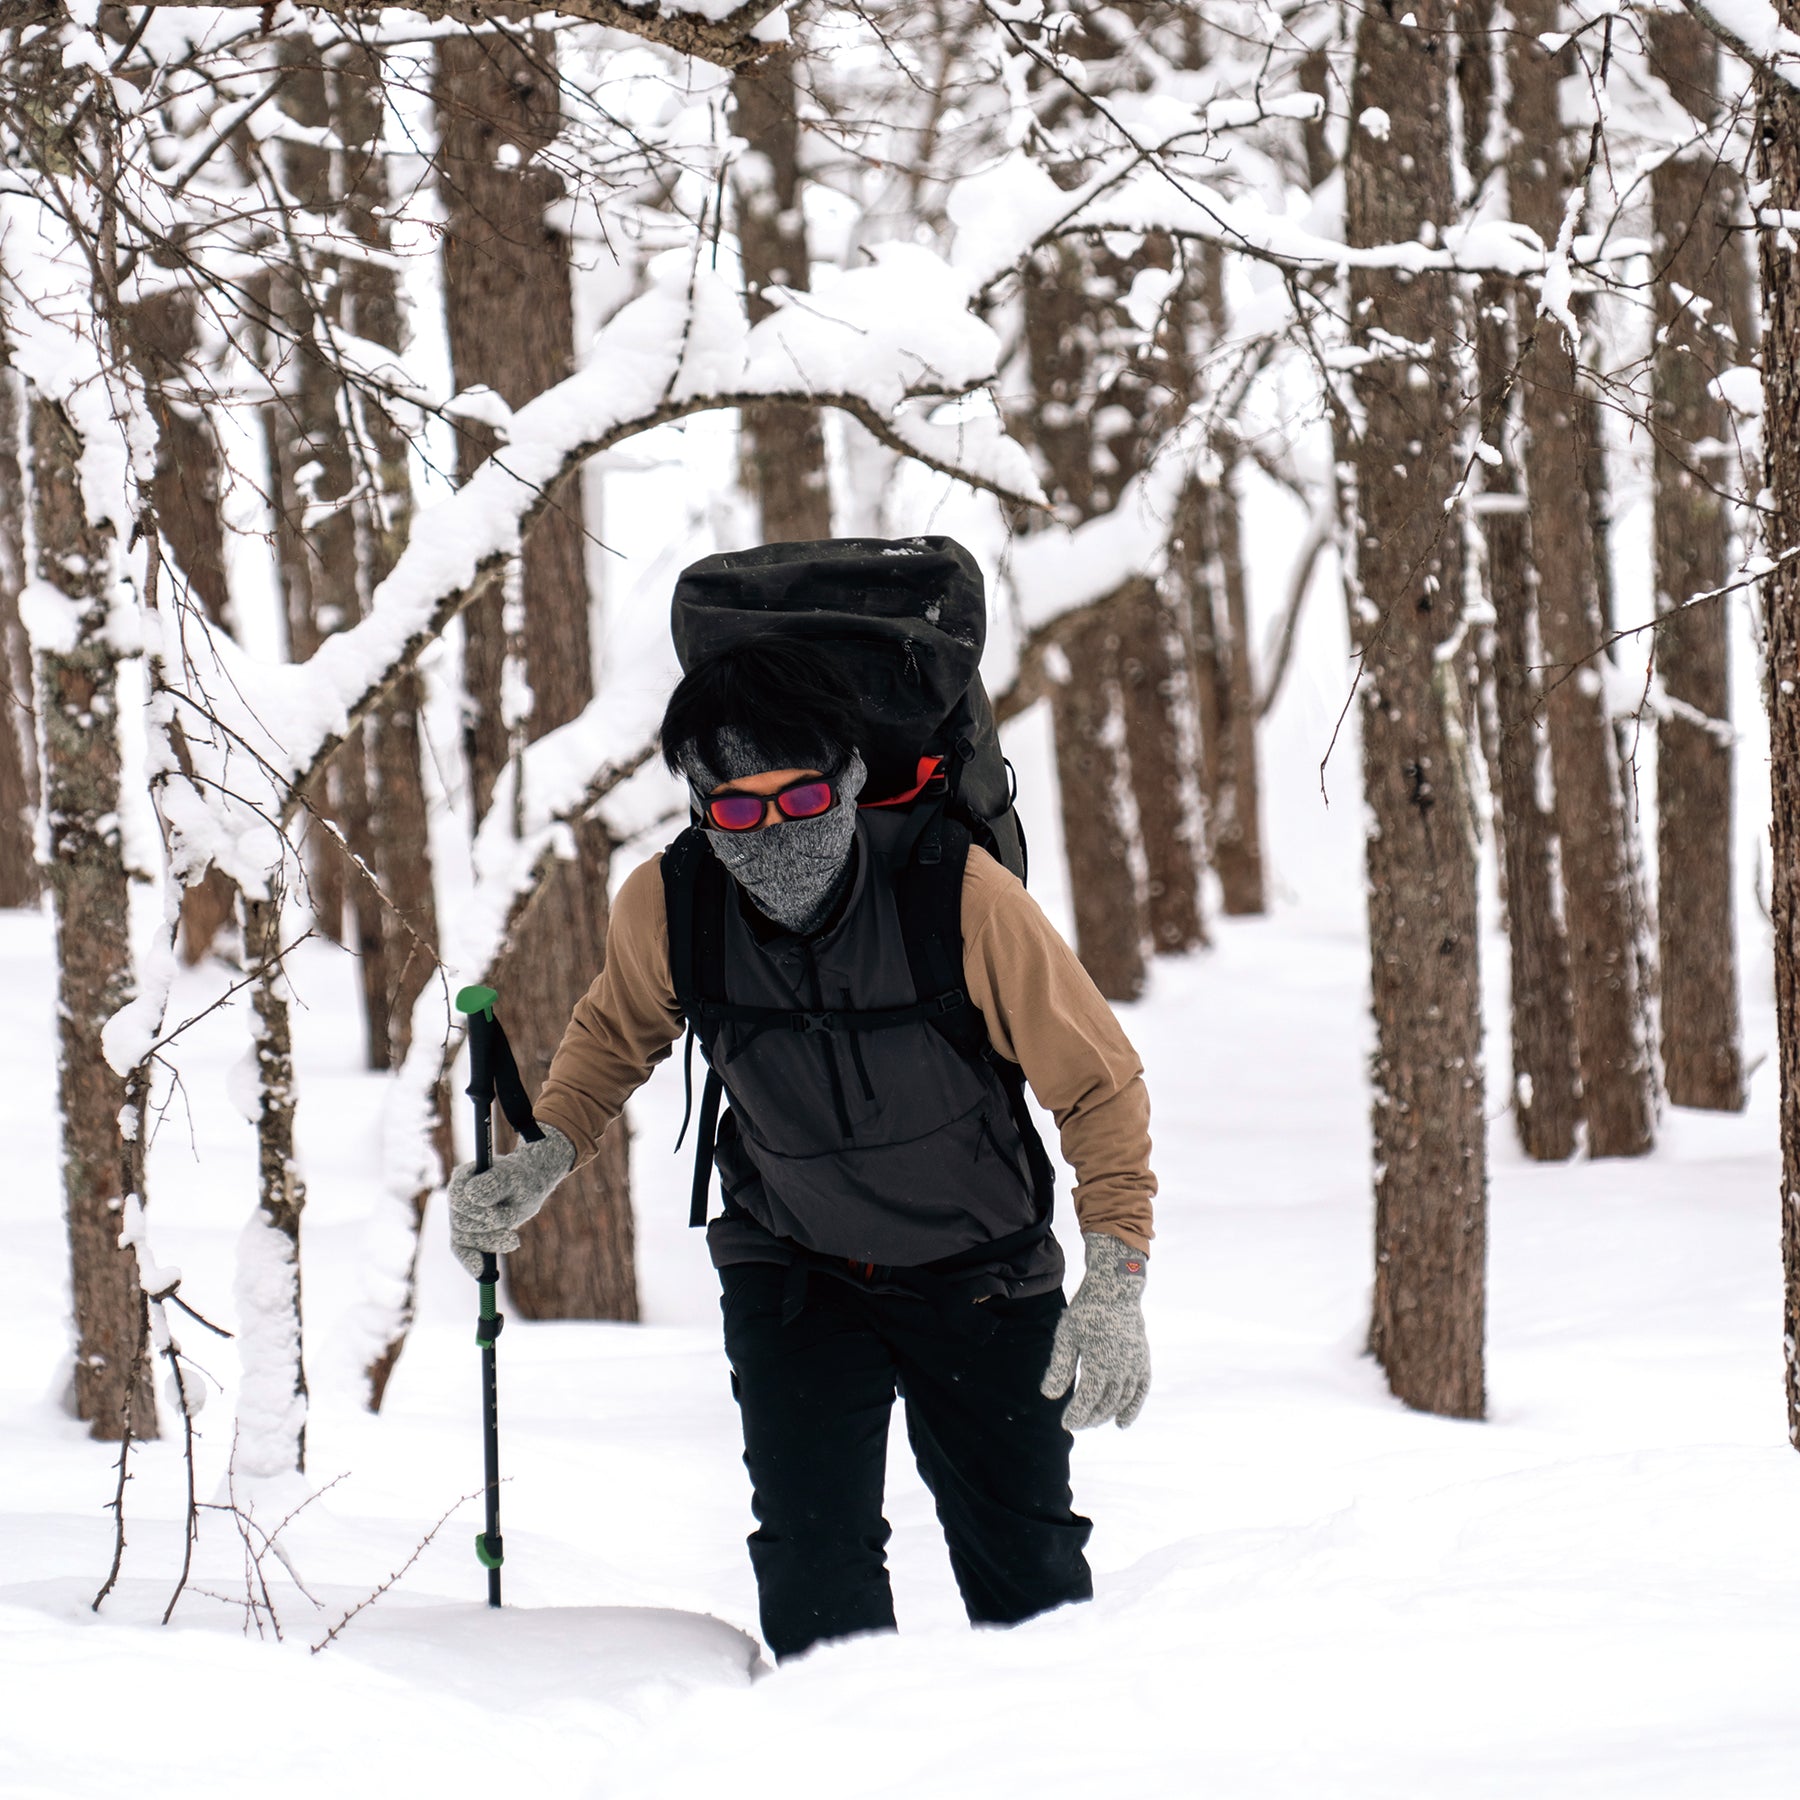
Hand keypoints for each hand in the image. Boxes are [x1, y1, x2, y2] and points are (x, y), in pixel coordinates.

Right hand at [448, 1126, 575, 1278]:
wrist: (527, 1188)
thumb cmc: (522, 1180)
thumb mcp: (516, 1177)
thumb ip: (495, 1183)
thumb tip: (472, 1196)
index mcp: (464, 1177)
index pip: (460, 1198)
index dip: (482, 1212)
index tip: (507, 1218)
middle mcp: (456, 1196)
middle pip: (460, 1221)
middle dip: (489, 1229)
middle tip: (513, 1231)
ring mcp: (458, 1215)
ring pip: (463, 1238)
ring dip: (489, 1242)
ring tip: (513, 1239)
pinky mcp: (465, 1233)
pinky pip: (462, 1250)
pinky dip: (471, 1262)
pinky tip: (481, 1272)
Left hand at [1040, 1231, 1149, 1429]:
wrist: (1116, 1290)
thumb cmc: (1086, 1311)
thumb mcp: (1066, 1336)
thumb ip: (1060, 1367)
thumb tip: (1049, 1395)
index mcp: (1099, 1364)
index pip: (1087, 1401)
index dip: (1077, 1416)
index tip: (1066, 1423)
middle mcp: (1120, 1369)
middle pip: (1104, 1404)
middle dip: (1089, 1418)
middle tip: (1076, 1423)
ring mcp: (1135, 1366)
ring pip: (1121, 1401)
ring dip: (1107, 1415)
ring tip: (1092, 1421)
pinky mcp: (1143, 1361)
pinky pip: (1141, 1391)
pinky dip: (1133, 1409)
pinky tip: (1121, 1424)